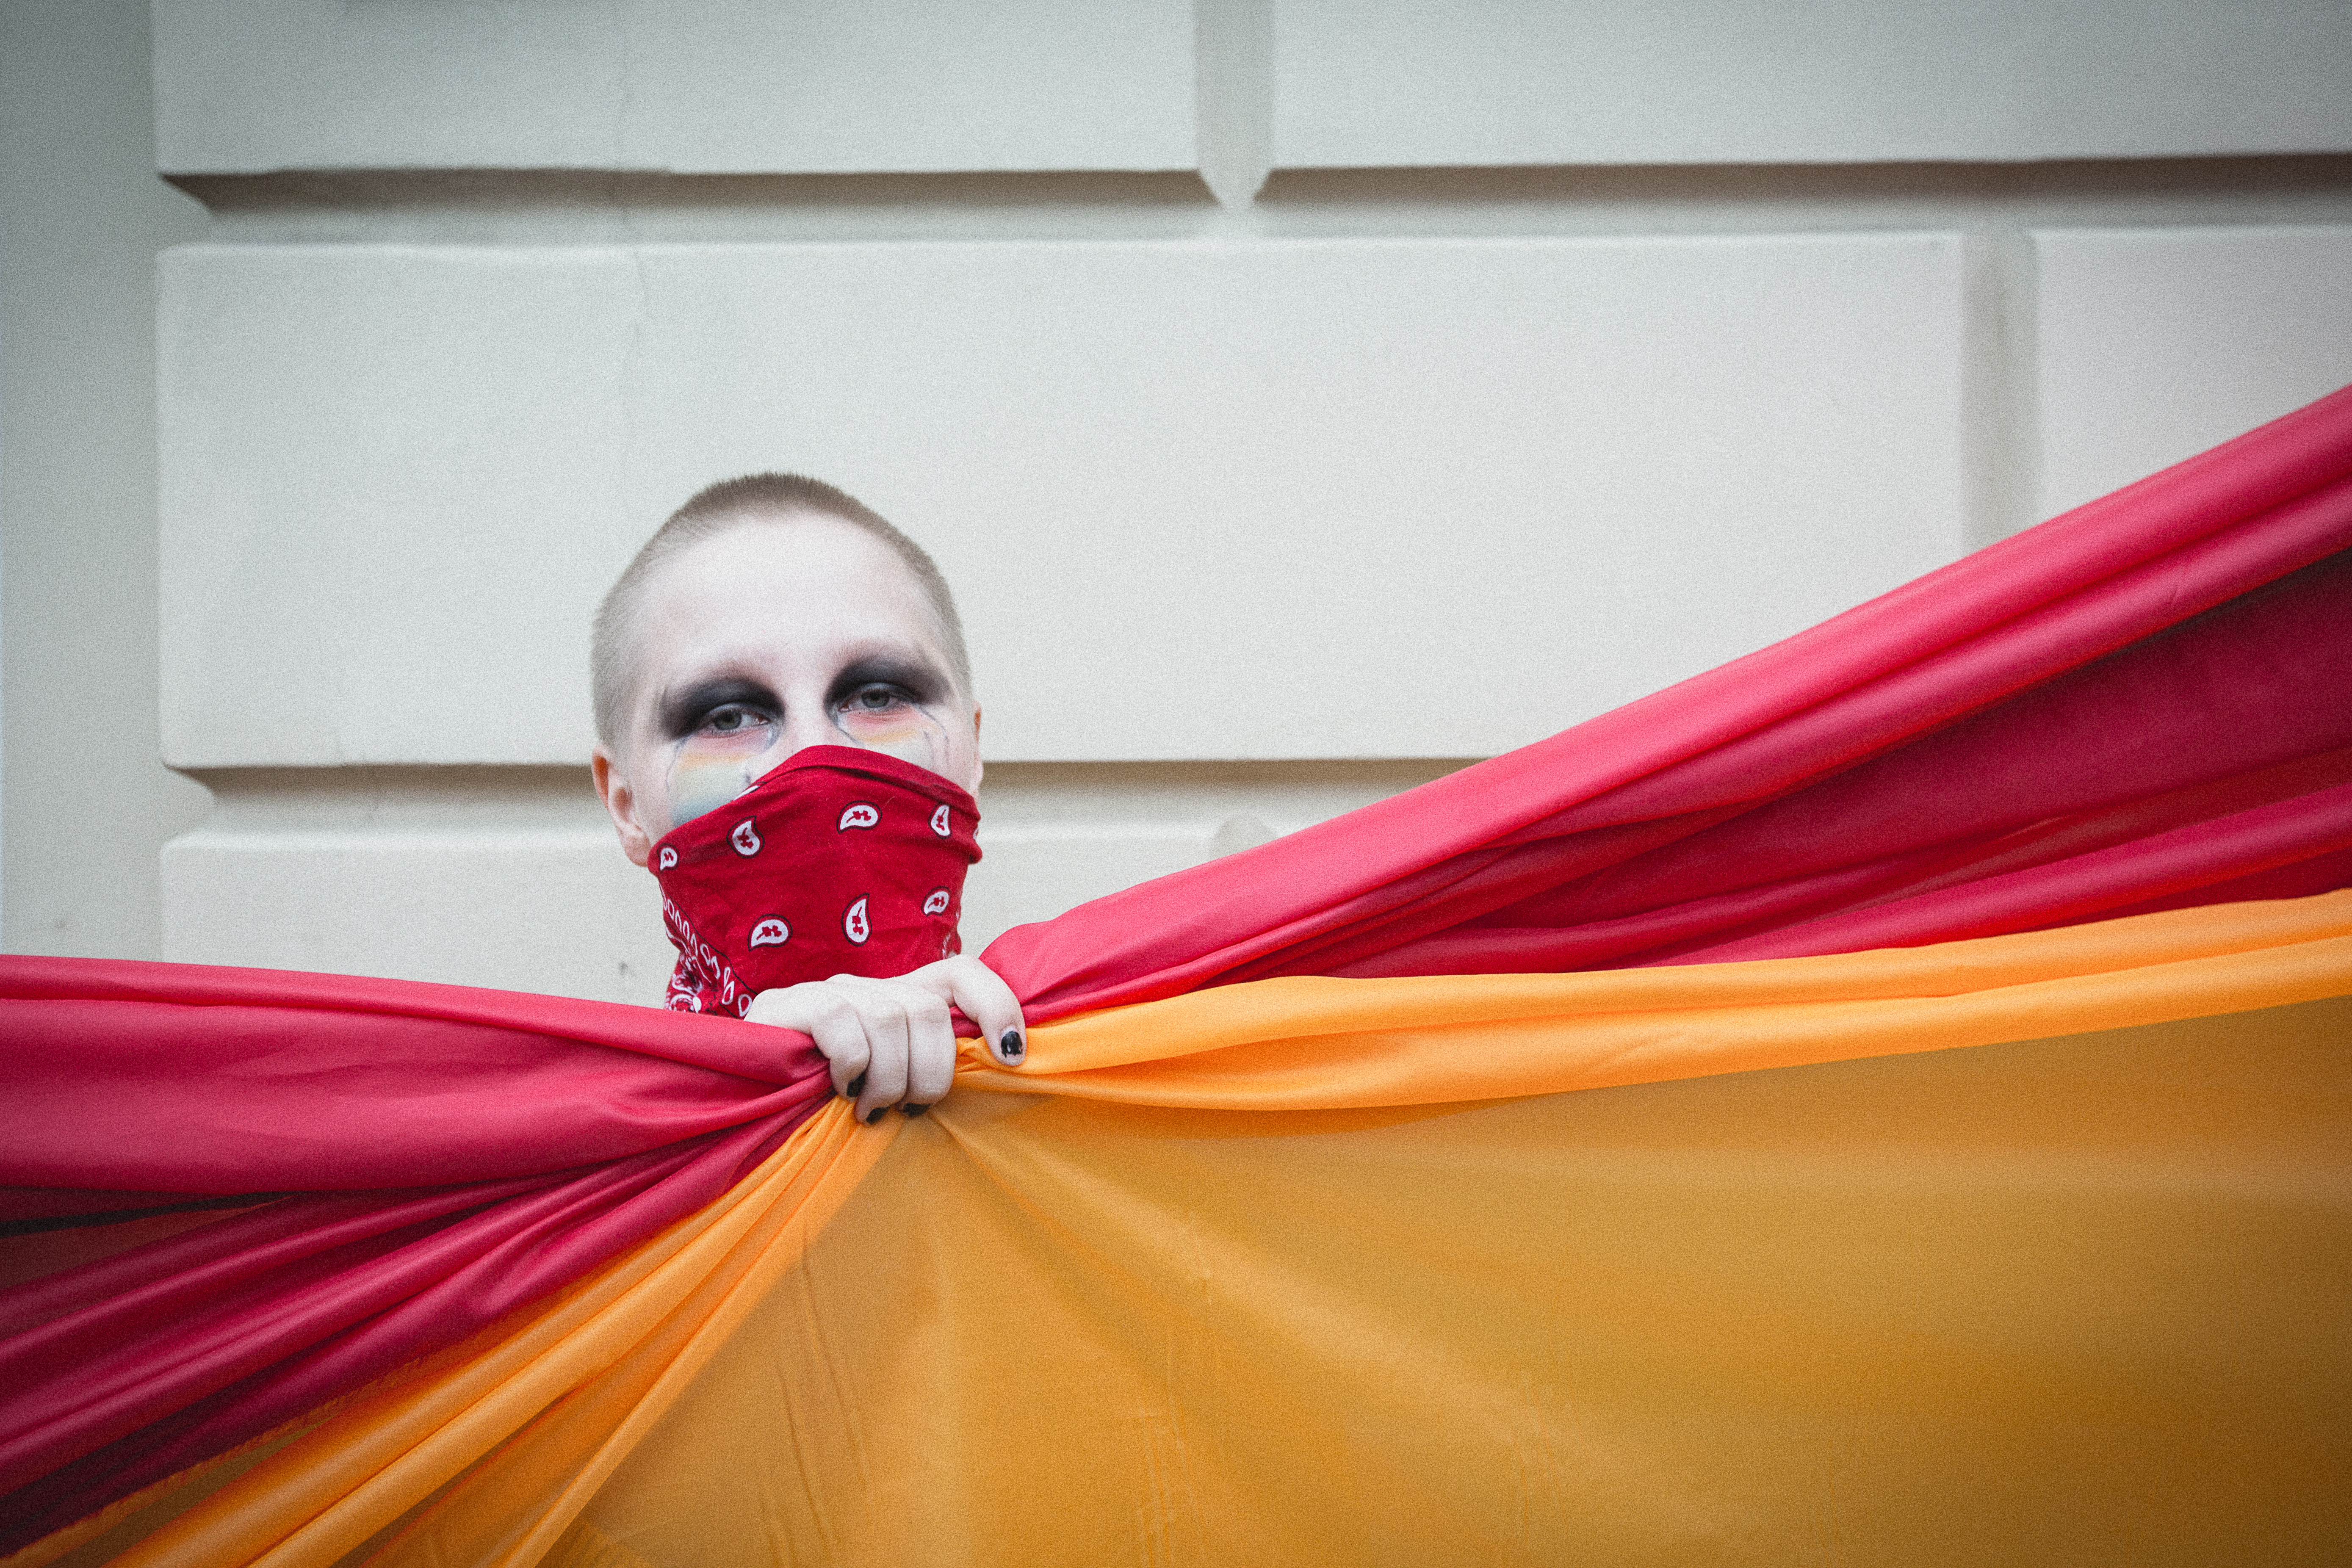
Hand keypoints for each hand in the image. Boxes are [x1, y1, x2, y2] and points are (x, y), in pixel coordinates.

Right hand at [742, 955, 1025, 1122]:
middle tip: (910, 1108)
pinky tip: (840, 1091)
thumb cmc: (833, 1103)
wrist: (746, 1093)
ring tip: (871, 1108)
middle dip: (931, 1071)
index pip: (962, 974)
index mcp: (904, 1000)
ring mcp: (831, 991)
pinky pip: (843, 1025)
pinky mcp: (791, 1003)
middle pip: (929, 1009)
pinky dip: (851, 1066)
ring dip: (890, 1078)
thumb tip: (995, 1075)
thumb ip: (931, 1071)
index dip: (997, 1005)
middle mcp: (871, 986)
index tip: (1012, 1056)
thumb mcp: (894, 1086)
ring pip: (892, 1018)